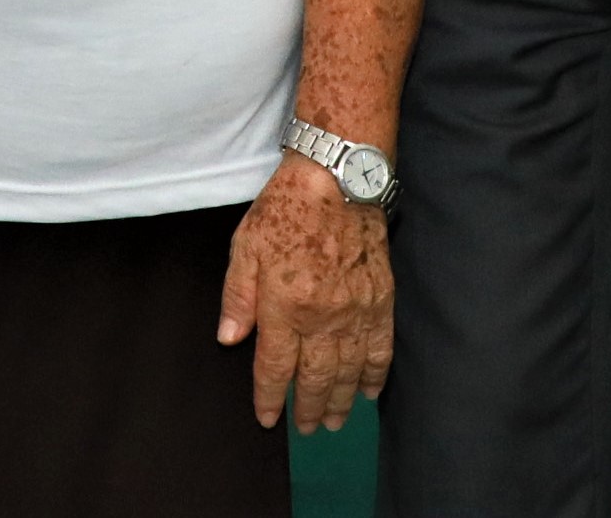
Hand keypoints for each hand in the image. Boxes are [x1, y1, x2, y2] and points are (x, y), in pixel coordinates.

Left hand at [219, 153, 394, 433]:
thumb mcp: (244, 247)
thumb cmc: (284, 211)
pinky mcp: (380, 301)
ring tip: (334, 421)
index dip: (269, 397)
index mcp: (285, 306)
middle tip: (306, 429)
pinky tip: (368, 392)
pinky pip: (381, 350)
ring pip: (349, 372)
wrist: (336, 182)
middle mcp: (323, 317)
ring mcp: (356, 312)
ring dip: (341, 402)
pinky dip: (375, 376)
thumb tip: (228, 340)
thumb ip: (237, 297)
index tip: (266, 419)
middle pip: (315, 378)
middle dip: (308, 409)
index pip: (274, 367)